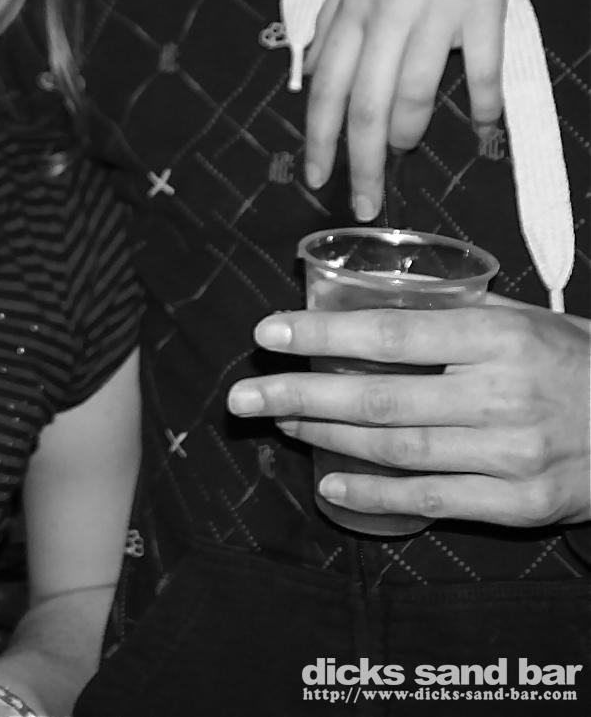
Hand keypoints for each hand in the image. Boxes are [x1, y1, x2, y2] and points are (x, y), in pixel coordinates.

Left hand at [227, 297, 590, 526]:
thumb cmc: (572, 360)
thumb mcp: (523, 319)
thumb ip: (452, 312)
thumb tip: (365, 296)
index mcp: (496, 336)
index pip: (388, 334)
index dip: (321, 333)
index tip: (267, 332)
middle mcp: (501, 396)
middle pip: (379, 398)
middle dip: (300, 395)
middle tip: (243, 394)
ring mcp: (511, 456)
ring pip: (397, 449)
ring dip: (326, 438)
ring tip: (279, 423)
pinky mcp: (521, 505)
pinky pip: (432, 500)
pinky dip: (375, 493)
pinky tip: (330, 482)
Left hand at [304, 0, 522, 217]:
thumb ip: (335, 20)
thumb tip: (314, 71)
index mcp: (351, 7)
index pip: (327, 90)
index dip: (320, 141)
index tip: (318, 179)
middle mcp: (385, 15)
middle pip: (366, 107)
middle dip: (362, 164)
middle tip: (364, 204)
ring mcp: (433, 11)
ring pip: (413, 95)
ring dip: (411, 135)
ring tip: (409, 152)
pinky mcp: (482, 5)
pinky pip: (481, 71)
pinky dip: (482, 107)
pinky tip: (483, 130)